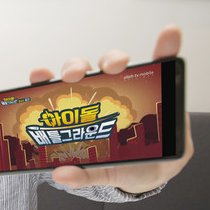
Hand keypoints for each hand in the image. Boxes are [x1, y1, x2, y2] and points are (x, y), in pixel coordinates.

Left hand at [29, 25, 193, 193]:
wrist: (158, 169)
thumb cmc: (123, 164)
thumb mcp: (102, 172)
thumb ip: (82, 174)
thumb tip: (60, 174)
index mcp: (78, 111)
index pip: (55, 89)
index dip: (44, 78)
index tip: (39, 74)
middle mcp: (98, 93)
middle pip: (82, 72)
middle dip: (76, 67)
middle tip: (76, 75)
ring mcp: (126, 86)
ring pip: (113, 64)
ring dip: (112, 58)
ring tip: (117, 65)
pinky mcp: (156, 84)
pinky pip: (160, 61)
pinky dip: (166, 46)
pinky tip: (169, 35)